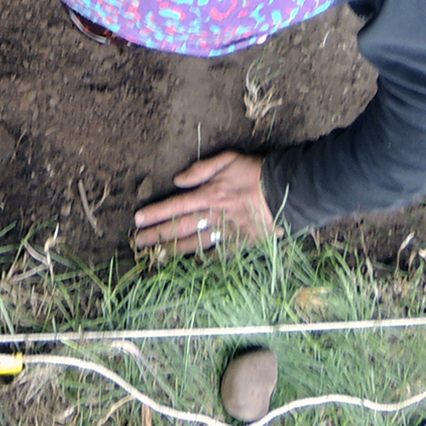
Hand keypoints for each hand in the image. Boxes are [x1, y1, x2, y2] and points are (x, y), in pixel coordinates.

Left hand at [131, 152, 273, 255]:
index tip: (138, 220)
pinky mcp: (241, 243)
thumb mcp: (228, 159)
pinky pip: (219, 254)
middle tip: (138, 242)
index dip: (155, 214)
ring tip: (156, 256)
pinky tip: (190, 265)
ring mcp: (227, 232)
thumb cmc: (256, 172)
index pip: (175, 206)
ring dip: (173, 250)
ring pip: (195, 243)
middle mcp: (214, 215)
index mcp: (209, 194)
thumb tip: (178, 180)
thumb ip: (201, 169)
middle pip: (180, 227)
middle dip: (157, 236)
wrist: (287, 190)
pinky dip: (204, 260)